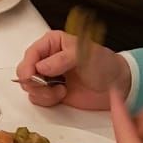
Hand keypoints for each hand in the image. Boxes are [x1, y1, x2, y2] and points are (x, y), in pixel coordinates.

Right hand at [15, 31, 129, 108]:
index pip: (31, 53)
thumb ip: (62, 59)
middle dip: (33, 81)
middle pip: (25, 71)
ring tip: (61, 90)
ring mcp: (49, 76)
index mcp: (52, 43)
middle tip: (47, 86)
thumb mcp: (85, 54)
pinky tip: (62, 95)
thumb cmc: (104, 64)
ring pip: (29, 86)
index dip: (28, 66)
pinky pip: (38, 98)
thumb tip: (41, 67)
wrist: (117, 85)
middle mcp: (47, 59)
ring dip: (42, 92)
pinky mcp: (52, 92)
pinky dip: (47, 100)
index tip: (31, 77)